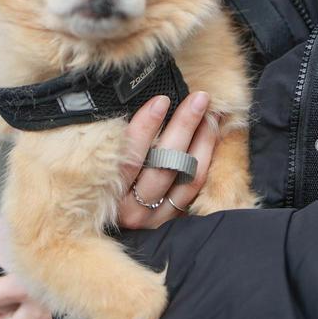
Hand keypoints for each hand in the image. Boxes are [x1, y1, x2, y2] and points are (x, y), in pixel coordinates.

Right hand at [116, 91, 217, 229]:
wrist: (107, 217)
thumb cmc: (105, 174)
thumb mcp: (107, 157)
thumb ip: (120, 138)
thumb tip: (150, 102)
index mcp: (106, 192)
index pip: (130, 158)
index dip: (146, 127)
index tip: (161, 100)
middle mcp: (131, 210)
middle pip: (165, 166)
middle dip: (184, 127)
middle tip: (199, 98)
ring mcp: (154, 218)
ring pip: (188, 177)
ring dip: (203, 141)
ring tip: (211, 114)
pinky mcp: (172, 220)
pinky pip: (196, 188)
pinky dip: (207, 159)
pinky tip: (212, 135)